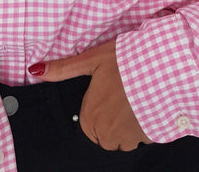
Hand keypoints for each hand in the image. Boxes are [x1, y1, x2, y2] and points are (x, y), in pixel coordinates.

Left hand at [28, 39, 152, 150]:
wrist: (163, 66)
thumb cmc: (125, 60)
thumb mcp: (92, 59)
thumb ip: (63, 68)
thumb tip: (35, 70)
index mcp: (91, 117)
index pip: (88, 125)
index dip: (98, 108)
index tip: (109, 93)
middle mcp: (108, 134)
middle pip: (105, 136)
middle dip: (112, 120)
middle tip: (122, 95)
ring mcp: (130, 138)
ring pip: (124, 139)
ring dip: (128, 125)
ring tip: (136, 99)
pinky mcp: (149, 138)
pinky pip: (142, 138)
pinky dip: (144, 126)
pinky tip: (148, 104)